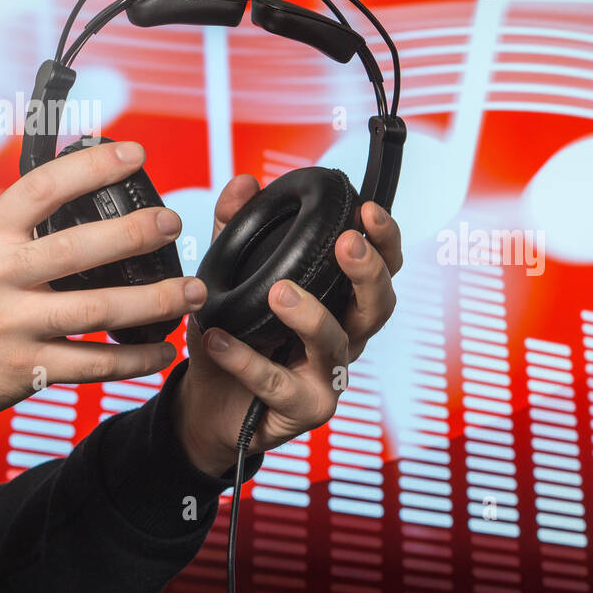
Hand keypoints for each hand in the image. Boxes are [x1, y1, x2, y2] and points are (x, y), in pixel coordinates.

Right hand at [0, 141, 206, 425]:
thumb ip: (24, 223)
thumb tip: (86, 182)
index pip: (43, 188)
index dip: (93, 168)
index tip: (136, 154)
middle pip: (80, 249)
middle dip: (135, 234)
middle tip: (173, 224)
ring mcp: (14, 324)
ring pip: (99, 309)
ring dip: (155, 301)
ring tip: (193, 291)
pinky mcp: (27, 369)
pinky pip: (94, 364)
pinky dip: (136, 360)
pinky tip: (164, 349)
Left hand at [173, 174, 401, 476]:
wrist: (208, 407)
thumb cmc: (234, 339)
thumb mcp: (229, 278)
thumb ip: (235, 231)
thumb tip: (244, 183)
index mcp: (339, 302)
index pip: (382, 267)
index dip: (384, 239)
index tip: (367, 210)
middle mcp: (345, 337)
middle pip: (380, 305)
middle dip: (369, 271)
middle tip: (347, 244)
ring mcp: (328, 375)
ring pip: (336, 344)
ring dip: (311, 315)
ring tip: (279, 293)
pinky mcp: (304, 410)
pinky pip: (280, 385)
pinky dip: (247, 361)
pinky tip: (219, 339)